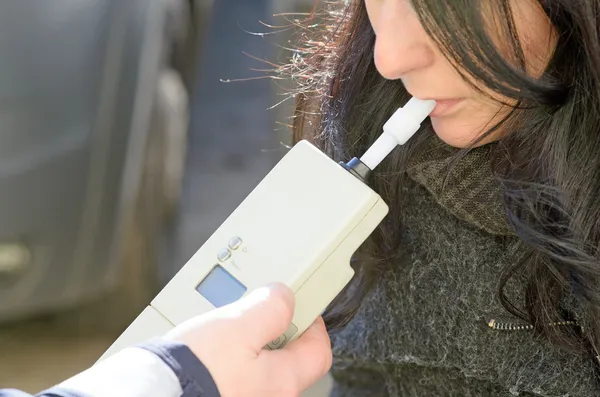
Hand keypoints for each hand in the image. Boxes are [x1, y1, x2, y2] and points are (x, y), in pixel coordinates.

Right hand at [164, 283, 331, 396]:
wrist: (153, 393)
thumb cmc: (196, 369)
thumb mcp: (238, 325)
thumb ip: (270, 307)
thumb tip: (284, 296)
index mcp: (282, 381)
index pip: (318, 351)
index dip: (312, 322)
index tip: (297, 303)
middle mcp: (269, 396)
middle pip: (287, 355)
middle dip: (272, 327)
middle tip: (251, 308)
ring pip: (258, 362)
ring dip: (246, 339)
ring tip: (222, 322)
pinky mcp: (222, 394)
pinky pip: (235, 372)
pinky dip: (227, 355)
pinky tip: (208, 344)